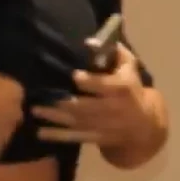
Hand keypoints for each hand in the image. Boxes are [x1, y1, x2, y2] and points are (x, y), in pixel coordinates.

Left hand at [32, 42, 152, 147]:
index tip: (73, 75)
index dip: (89, 81)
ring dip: (54, 117)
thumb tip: (90, 42)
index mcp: (121, 89)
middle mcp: (111, 109)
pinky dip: (57, 136)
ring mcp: (102, 126)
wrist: (144, 125)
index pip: (103, 85)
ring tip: (35, 110)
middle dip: (62, 102)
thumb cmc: (131, 89)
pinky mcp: (95, 138)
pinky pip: (74, 137)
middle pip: (84, 106)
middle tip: (41, 96)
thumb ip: (114, 52)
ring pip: (76, 122)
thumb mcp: (129, 67)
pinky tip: (40, 132)